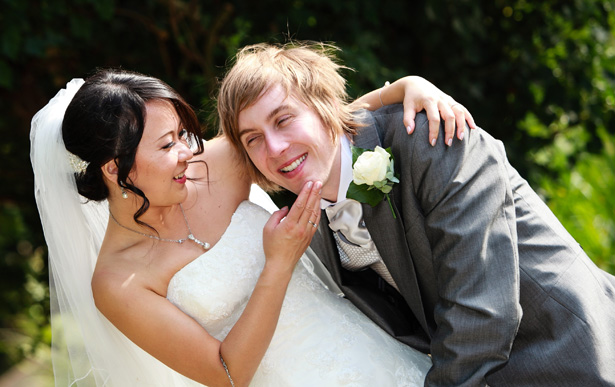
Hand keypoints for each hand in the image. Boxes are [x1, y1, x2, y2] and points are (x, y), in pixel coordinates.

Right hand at [262, 181, 321, 272]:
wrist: (281, 264)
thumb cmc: (273, 248)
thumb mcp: (268, 228)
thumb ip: (276, 215)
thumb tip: (286, 208)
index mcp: (289, 225)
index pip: (300, 205)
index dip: (305, 193)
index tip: (309, 184)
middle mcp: (300, 228)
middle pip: (309, 207)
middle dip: (314, 193)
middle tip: (318, 183)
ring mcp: (306, 233)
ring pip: (314, 214)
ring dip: (317, 201)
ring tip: (319, 191)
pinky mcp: (309, 238)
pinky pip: (316, 222)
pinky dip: (318, 212)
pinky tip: (318, 206)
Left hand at [355, 76, 476, 146]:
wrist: (417, 84)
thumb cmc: (411, 98)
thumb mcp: (407, 107)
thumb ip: (407, 119)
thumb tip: (410, 132)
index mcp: (429, 101)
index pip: (434, 118)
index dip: (434, 131)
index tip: (433, 143)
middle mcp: (440, 99)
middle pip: (449, 116)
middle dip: (450, 130)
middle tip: (448, 144)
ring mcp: (448, 99)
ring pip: (459, 112)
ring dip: (462, 125)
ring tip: (461, 138)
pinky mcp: (451, 100)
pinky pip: (462, 109)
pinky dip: (469, 117)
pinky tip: (473, 128)